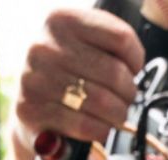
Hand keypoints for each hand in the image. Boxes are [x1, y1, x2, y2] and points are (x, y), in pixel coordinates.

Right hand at [13, 7, 144, 147]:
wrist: (31, 105)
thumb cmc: (66, 74)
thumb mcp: (84, 45)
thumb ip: (110, 46)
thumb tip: (134, 70)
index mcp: (62, 20)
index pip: (121, 38)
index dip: (136, 60)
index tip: (133, 70)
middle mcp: (44, 46)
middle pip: (114, 73)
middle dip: (128, 93)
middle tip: (126, 99)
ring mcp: (35, 78)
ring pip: (102, 101)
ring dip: (117, 114)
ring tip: (115, 115)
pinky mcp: (31, 111)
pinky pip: (84, 125)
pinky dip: (101, 131)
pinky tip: (100, 128)